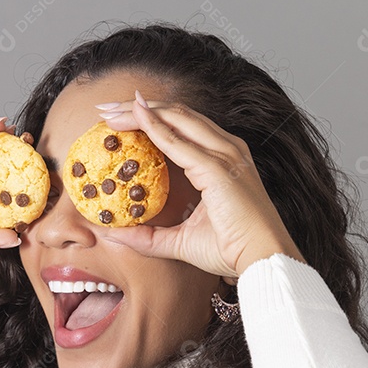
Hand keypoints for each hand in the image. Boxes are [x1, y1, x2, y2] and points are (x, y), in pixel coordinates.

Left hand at [96, 90, 304, 279]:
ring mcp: (225, 154)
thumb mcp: (181, 241)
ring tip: (110, 112)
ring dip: (141, 111)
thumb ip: (148, 237)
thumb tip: (113, 233)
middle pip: (177, 115)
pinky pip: (178, 140)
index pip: (181, 128)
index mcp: (222, 160)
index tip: (117, 119)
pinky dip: (154, 125)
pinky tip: (133, 117)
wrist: (262, 260)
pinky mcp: (218, 167)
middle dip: (138, 108)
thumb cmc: (231, 250)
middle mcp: (226, 150)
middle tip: (105, 110)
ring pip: (177, 118)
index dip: (150, 118)